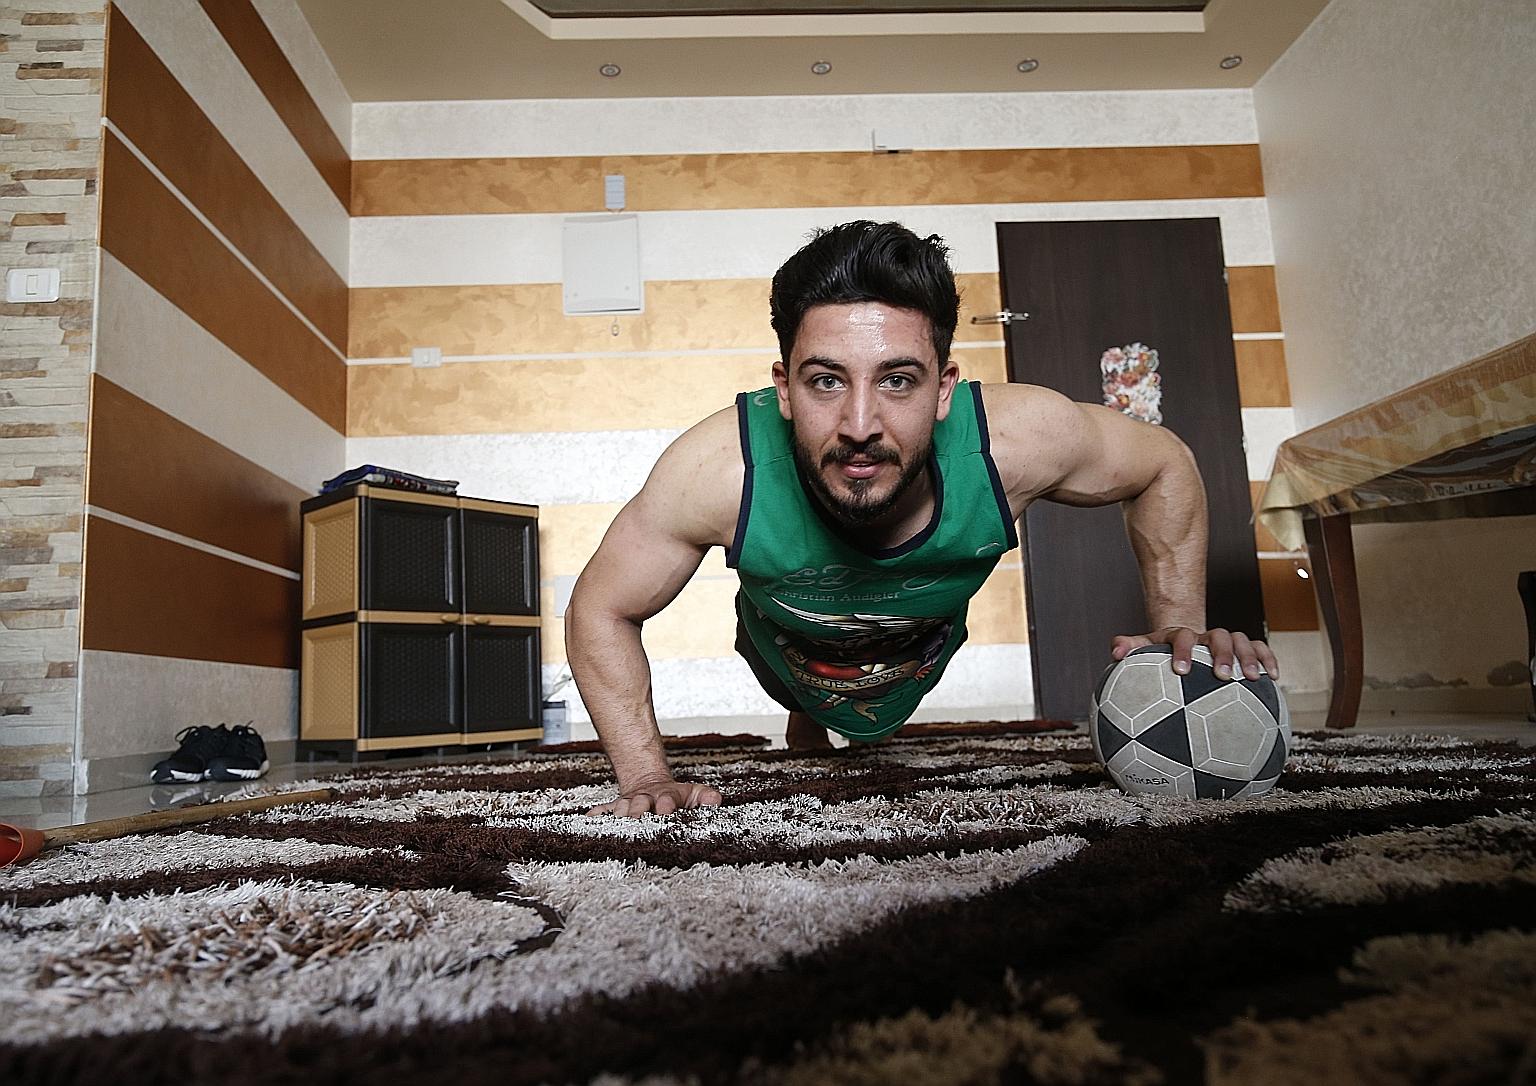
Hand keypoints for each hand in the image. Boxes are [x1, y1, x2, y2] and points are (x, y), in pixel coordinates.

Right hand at [586, 778, 722, 816]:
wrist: (650, 785)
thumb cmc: (676, 797)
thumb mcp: (694, 794)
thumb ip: (706, 798)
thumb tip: (716, 800)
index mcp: (666, 797)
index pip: (667, 800)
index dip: (666, 805)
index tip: (666, 810)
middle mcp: (645, 800)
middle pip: (639, 804)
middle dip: (637, 811)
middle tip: (636, 819)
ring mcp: (628, 804)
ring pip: (620, 808)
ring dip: (617, 817)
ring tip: (613, 827)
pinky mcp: (614, 809)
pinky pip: (602, 812)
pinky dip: (595, 817)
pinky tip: (587, 823)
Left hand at [1111, 626, 1279, 682]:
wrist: (1181, 643)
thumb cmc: (1159, 653)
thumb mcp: (1143, 648)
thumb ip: (1128, 647)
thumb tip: (1115, 651)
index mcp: (1180, 635)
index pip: (1182, 636)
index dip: (1182, 650)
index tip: (1181, 671)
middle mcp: (1204, 636)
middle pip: (1218, 635)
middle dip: (1222, 653)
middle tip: (1222, 675)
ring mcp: (1224, 640)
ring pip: (1241, 639)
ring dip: (1248, 657)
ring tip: (1252, 679)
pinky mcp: (1242, 648)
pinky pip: (1259, 647)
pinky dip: (1268, 659)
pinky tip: (1273, 677)